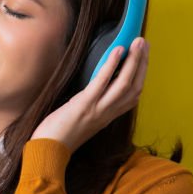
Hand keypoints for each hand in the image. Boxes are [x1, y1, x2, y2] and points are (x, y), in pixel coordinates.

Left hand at [31, 37, 149, 152]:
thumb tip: (98, 83)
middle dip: (142, 63)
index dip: (141, 75)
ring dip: (134, 61)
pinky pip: (102, 82)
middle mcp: (108, 113)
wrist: (48, 151)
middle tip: (144, 42)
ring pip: (125, 83)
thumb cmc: (60, 134)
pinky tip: (117, 51)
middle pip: (135, 86)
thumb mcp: (84, 119)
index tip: (143, 57)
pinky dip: (111, 65)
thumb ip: (94, 105)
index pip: (134, 94)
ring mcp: (98, 109)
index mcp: (108, 115)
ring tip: (137, 42)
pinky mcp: (84, 105)